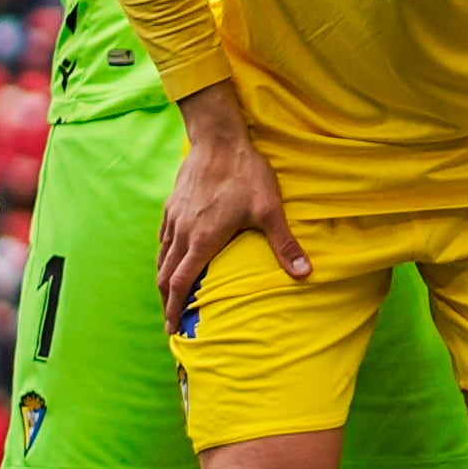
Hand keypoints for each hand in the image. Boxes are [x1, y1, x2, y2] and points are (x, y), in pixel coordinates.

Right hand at [157, 86, 305, 329]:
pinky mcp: (172, 205)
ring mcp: (174, 218)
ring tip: (170, 295)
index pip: (181, 284)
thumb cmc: (246, 174)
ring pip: (162, 257)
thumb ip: (284, 245)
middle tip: (170, 321)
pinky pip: (163, 238)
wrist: (219, 139)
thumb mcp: (270, 210)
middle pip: (165, 276)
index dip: (175, 309)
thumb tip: (305, 274)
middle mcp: (182, 233)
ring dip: (164, 280)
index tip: (172, 328)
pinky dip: (165, 256)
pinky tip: (172, 257)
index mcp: (203, 241)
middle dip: (166, 301)